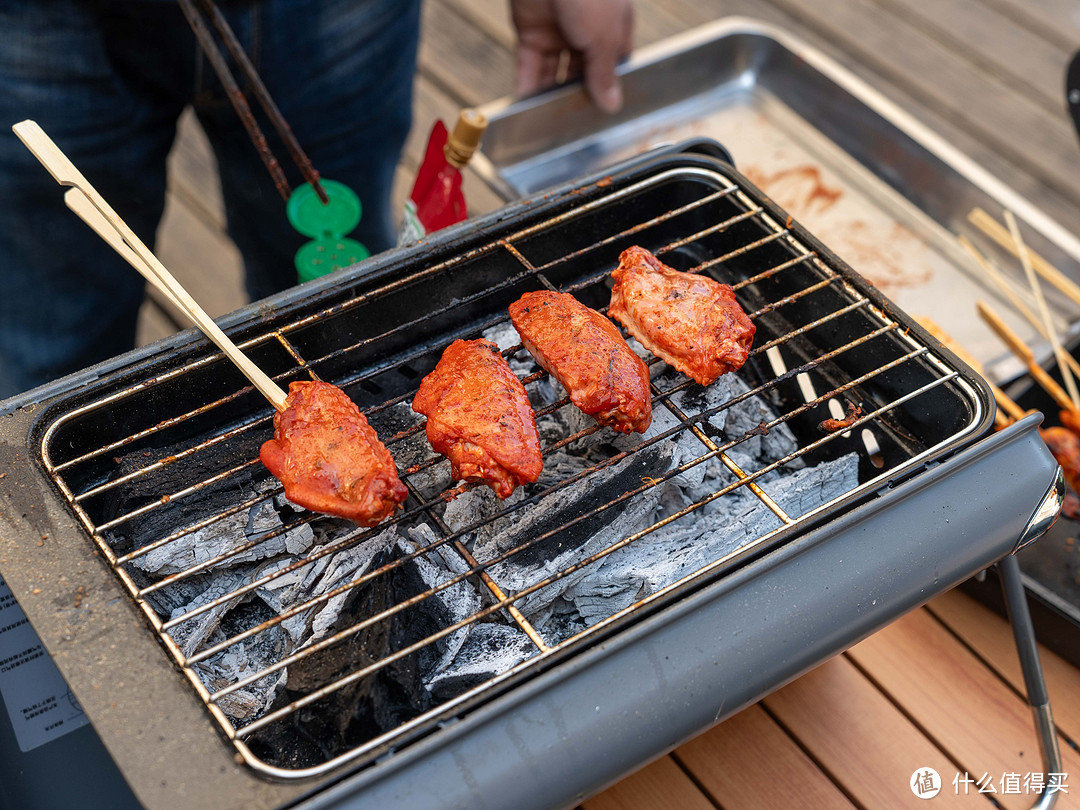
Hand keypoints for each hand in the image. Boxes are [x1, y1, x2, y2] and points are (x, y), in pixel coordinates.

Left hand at [510, 0, 633, 112]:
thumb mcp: (604, 37)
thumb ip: (605, 73)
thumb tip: (612, 103)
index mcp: (613, 28)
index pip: (612, 67)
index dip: (607, 89)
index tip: (600, 116)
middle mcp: (586, 31)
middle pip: (582, 74)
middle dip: (577, 97)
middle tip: (573, 126)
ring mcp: (557, 31)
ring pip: (554, 73)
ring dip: (549, 97)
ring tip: (547, 124)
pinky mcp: (530, 31)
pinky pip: (529, 66)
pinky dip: (527, 86)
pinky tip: (526, 109)